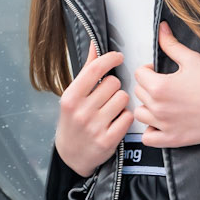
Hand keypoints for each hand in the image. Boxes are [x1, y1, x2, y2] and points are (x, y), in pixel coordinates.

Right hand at [55, 43, 132, 175]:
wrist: (71, 155)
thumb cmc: (73, 121)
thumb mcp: (73, 95)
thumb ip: (86, 70)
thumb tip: (94, 45)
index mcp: (70, 97)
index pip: (95, 69)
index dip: (110, 59)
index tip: (118, 57)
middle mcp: (81, 111)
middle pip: (113, 83)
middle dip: (114, 86)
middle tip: (107, 95)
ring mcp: (94, 127)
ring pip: (123, 98)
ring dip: (121, 101)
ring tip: (111, 109)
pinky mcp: (108, 140)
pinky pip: (128, 117)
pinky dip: (125, 117)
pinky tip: (116, 121)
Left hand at [135, 22, 199, 146]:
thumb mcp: (192, 59)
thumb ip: (171, 45)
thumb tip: (162, 29)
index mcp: (160, 87)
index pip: (139, 74)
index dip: (149, 69)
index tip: (159, 72)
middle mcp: (158, 108)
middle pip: (139, 93)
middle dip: (149, 86)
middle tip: (165, 85)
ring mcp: (164, 125)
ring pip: (140, 114)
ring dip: (147, 107)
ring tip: (161, 103)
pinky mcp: (172, 139)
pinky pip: (148, 138)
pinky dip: (151, 131)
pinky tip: (161, 123)